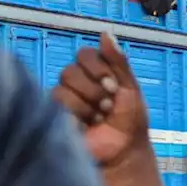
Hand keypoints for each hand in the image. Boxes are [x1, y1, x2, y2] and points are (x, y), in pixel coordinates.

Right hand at [52, 33, 149, 167]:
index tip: (113, 86)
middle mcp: (77, 83)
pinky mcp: (55, 117)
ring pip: (62, 88)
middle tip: (108, 105)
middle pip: (71, 71)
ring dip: (87, 105)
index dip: (98, 69)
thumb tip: (105, 33)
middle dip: (94, 90)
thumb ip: (118, 61)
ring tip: (100, 118)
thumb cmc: (130, 123)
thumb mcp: (130, 88)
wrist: (124, 153)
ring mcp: (65, 100)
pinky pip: (57, 104)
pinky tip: (88, 126)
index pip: (84, 54)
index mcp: (95, 72)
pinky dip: (78, 115)